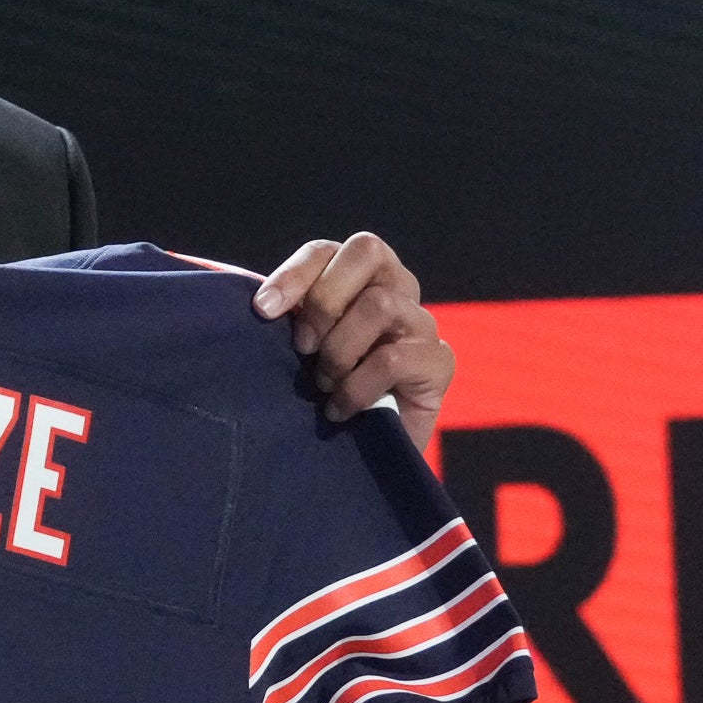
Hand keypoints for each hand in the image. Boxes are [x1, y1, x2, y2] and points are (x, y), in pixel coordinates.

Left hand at [253, 232, 452, 437]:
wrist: (369, 452)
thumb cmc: (330, 390)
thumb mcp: (307, 347)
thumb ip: (296, 317)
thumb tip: (263, 305)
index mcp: (362, 275)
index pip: (327, 250)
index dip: (294, 273)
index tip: (263, 310)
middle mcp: (398, 287)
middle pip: (367, 251)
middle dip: (323, 300)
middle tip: (302, 348)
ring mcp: (422, 322)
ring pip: (380, 303)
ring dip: (340, 349)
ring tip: (324, 382)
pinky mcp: (439, 361)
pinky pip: (392, 358)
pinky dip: (355, 387)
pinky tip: (339, 409)